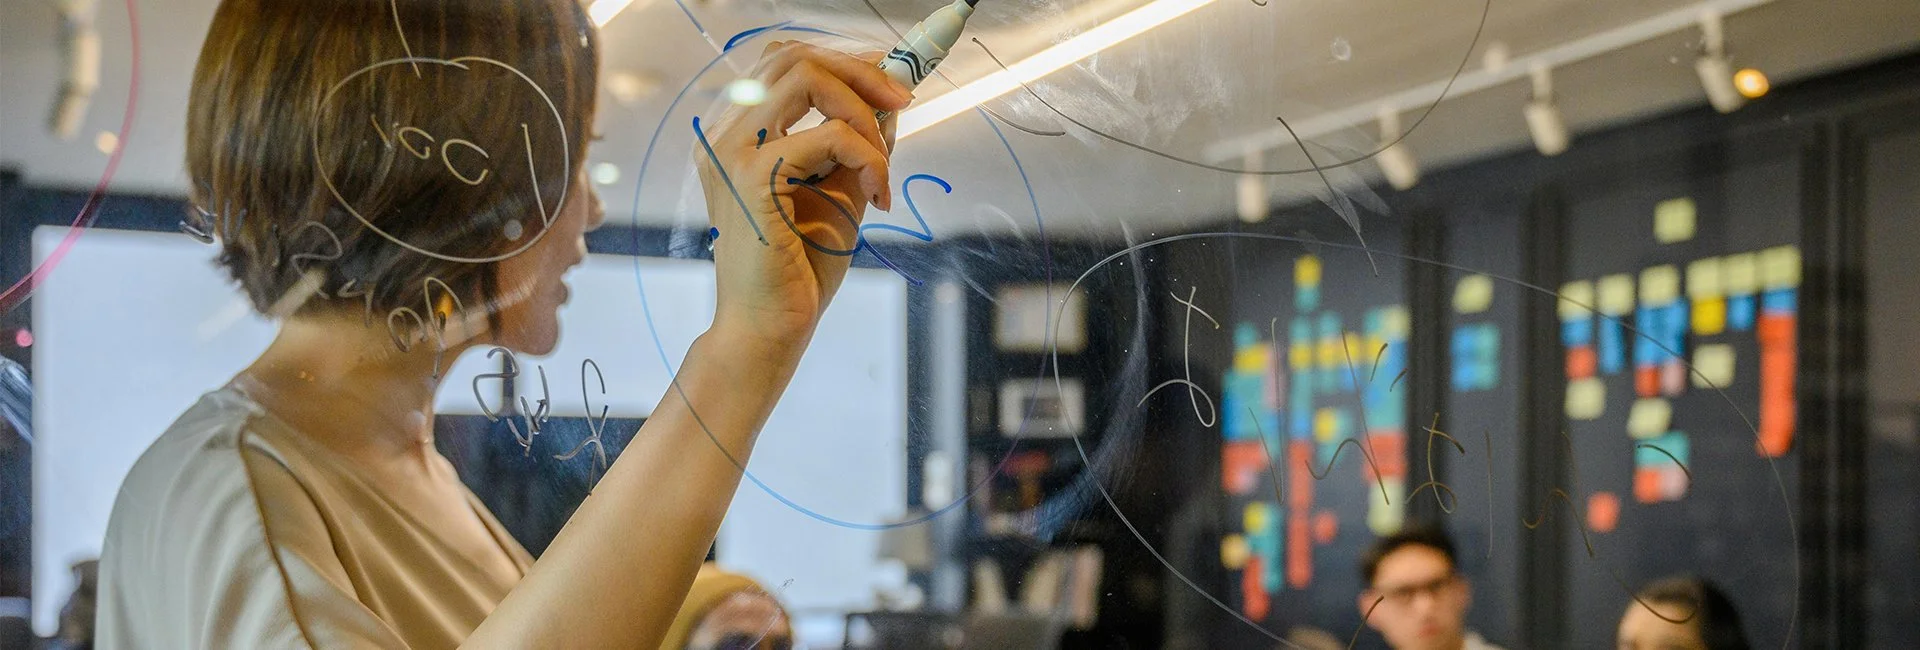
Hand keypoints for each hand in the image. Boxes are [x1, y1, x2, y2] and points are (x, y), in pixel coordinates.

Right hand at [697, 41, 909, 355]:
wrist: (770, 328)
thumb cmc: (798, 269)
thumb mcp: (839, 191)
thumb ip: (858, 145)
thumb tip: (890, 103)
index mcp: (735, 134)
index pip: (783, 62)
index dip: (841, 60)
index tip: (889, 83)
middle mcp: (724, 134)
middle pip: (793, 56)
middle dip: (859, 70)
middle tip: (903, 101)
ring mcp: (731, 152)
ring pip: (806, 78)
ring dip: (863, 111)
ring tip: (883, 161)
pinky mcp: (753, 178)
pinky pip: (829, 136)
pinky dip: (868, 156)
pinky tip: (877, 196)